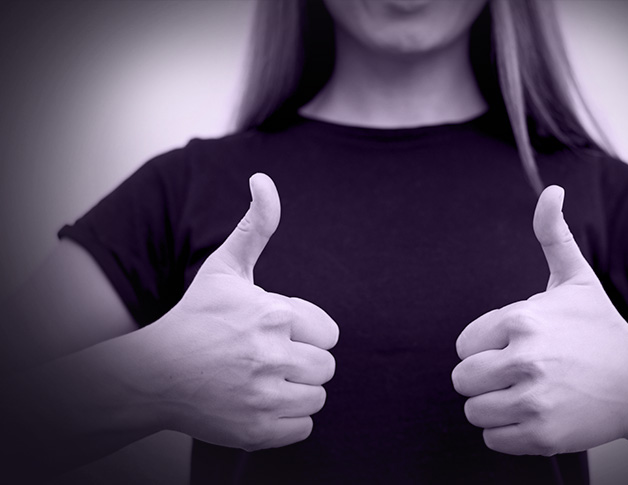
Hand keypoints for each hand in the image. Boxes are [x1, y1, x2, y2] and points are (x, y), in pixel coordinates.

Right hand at [145, 173, 338, 451]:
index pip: (330, 333)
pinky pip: (302, 428)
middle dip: (302, 362)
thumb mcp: (225, 268)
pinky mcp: (256, 431)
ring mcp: (263, 397)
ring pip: (317, 398)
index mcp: (274, 314)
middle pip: (326, 367)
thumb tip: (263, 178)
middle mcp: (272, 355)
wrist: (151, 375)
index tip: (275, 333)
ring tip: (260, 381)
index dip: (305, 334)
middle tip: (266, 359)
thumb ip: (255, 226)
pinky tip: (255, 404)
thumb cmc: (195, 317)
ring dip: (295, 391)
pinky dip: (284, 421)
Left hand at [452, 185, 627, 455]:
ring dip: (495, 408)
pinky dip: (510, 433)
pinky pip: (493, 439)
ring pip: (474, 412)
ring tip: (529, 395)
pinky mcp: (542, 435)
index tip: (513, 349)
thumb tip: (551, 188)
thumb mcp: (576, 279)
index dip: (484, 350)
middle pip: (462, 380)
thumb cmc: (601, 329)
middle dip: (484, 380)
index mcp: (522, 319)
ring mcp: (534, 399)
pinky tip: (539, 415)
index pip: (463, 346)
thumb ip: (553, 234)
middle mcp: (525, 358)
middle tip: (518, 376)